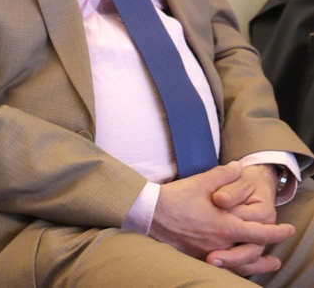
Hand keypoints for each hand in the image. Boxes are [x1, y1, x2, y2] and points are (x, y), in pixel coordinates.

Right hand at [150, 162, 291, 273]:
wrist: (147, 213)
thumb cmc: (174, 198)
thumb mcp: (200, 182)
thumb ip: (223, 175)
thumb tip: (238, 167)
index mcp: (225, 226)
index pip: (260, 233)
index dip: (277, 232)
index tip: (288, 230)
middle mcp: (220, 243)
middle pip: (253, 251)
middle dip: (269, 249)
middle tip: (278, 246)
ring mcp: (207, 252)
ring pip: (240, 262)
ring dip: (257, 263)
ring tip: (269, 263)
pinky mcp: (196, 256)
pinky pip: (223, 267)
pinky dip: (236, 267)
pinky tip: (237, 265)